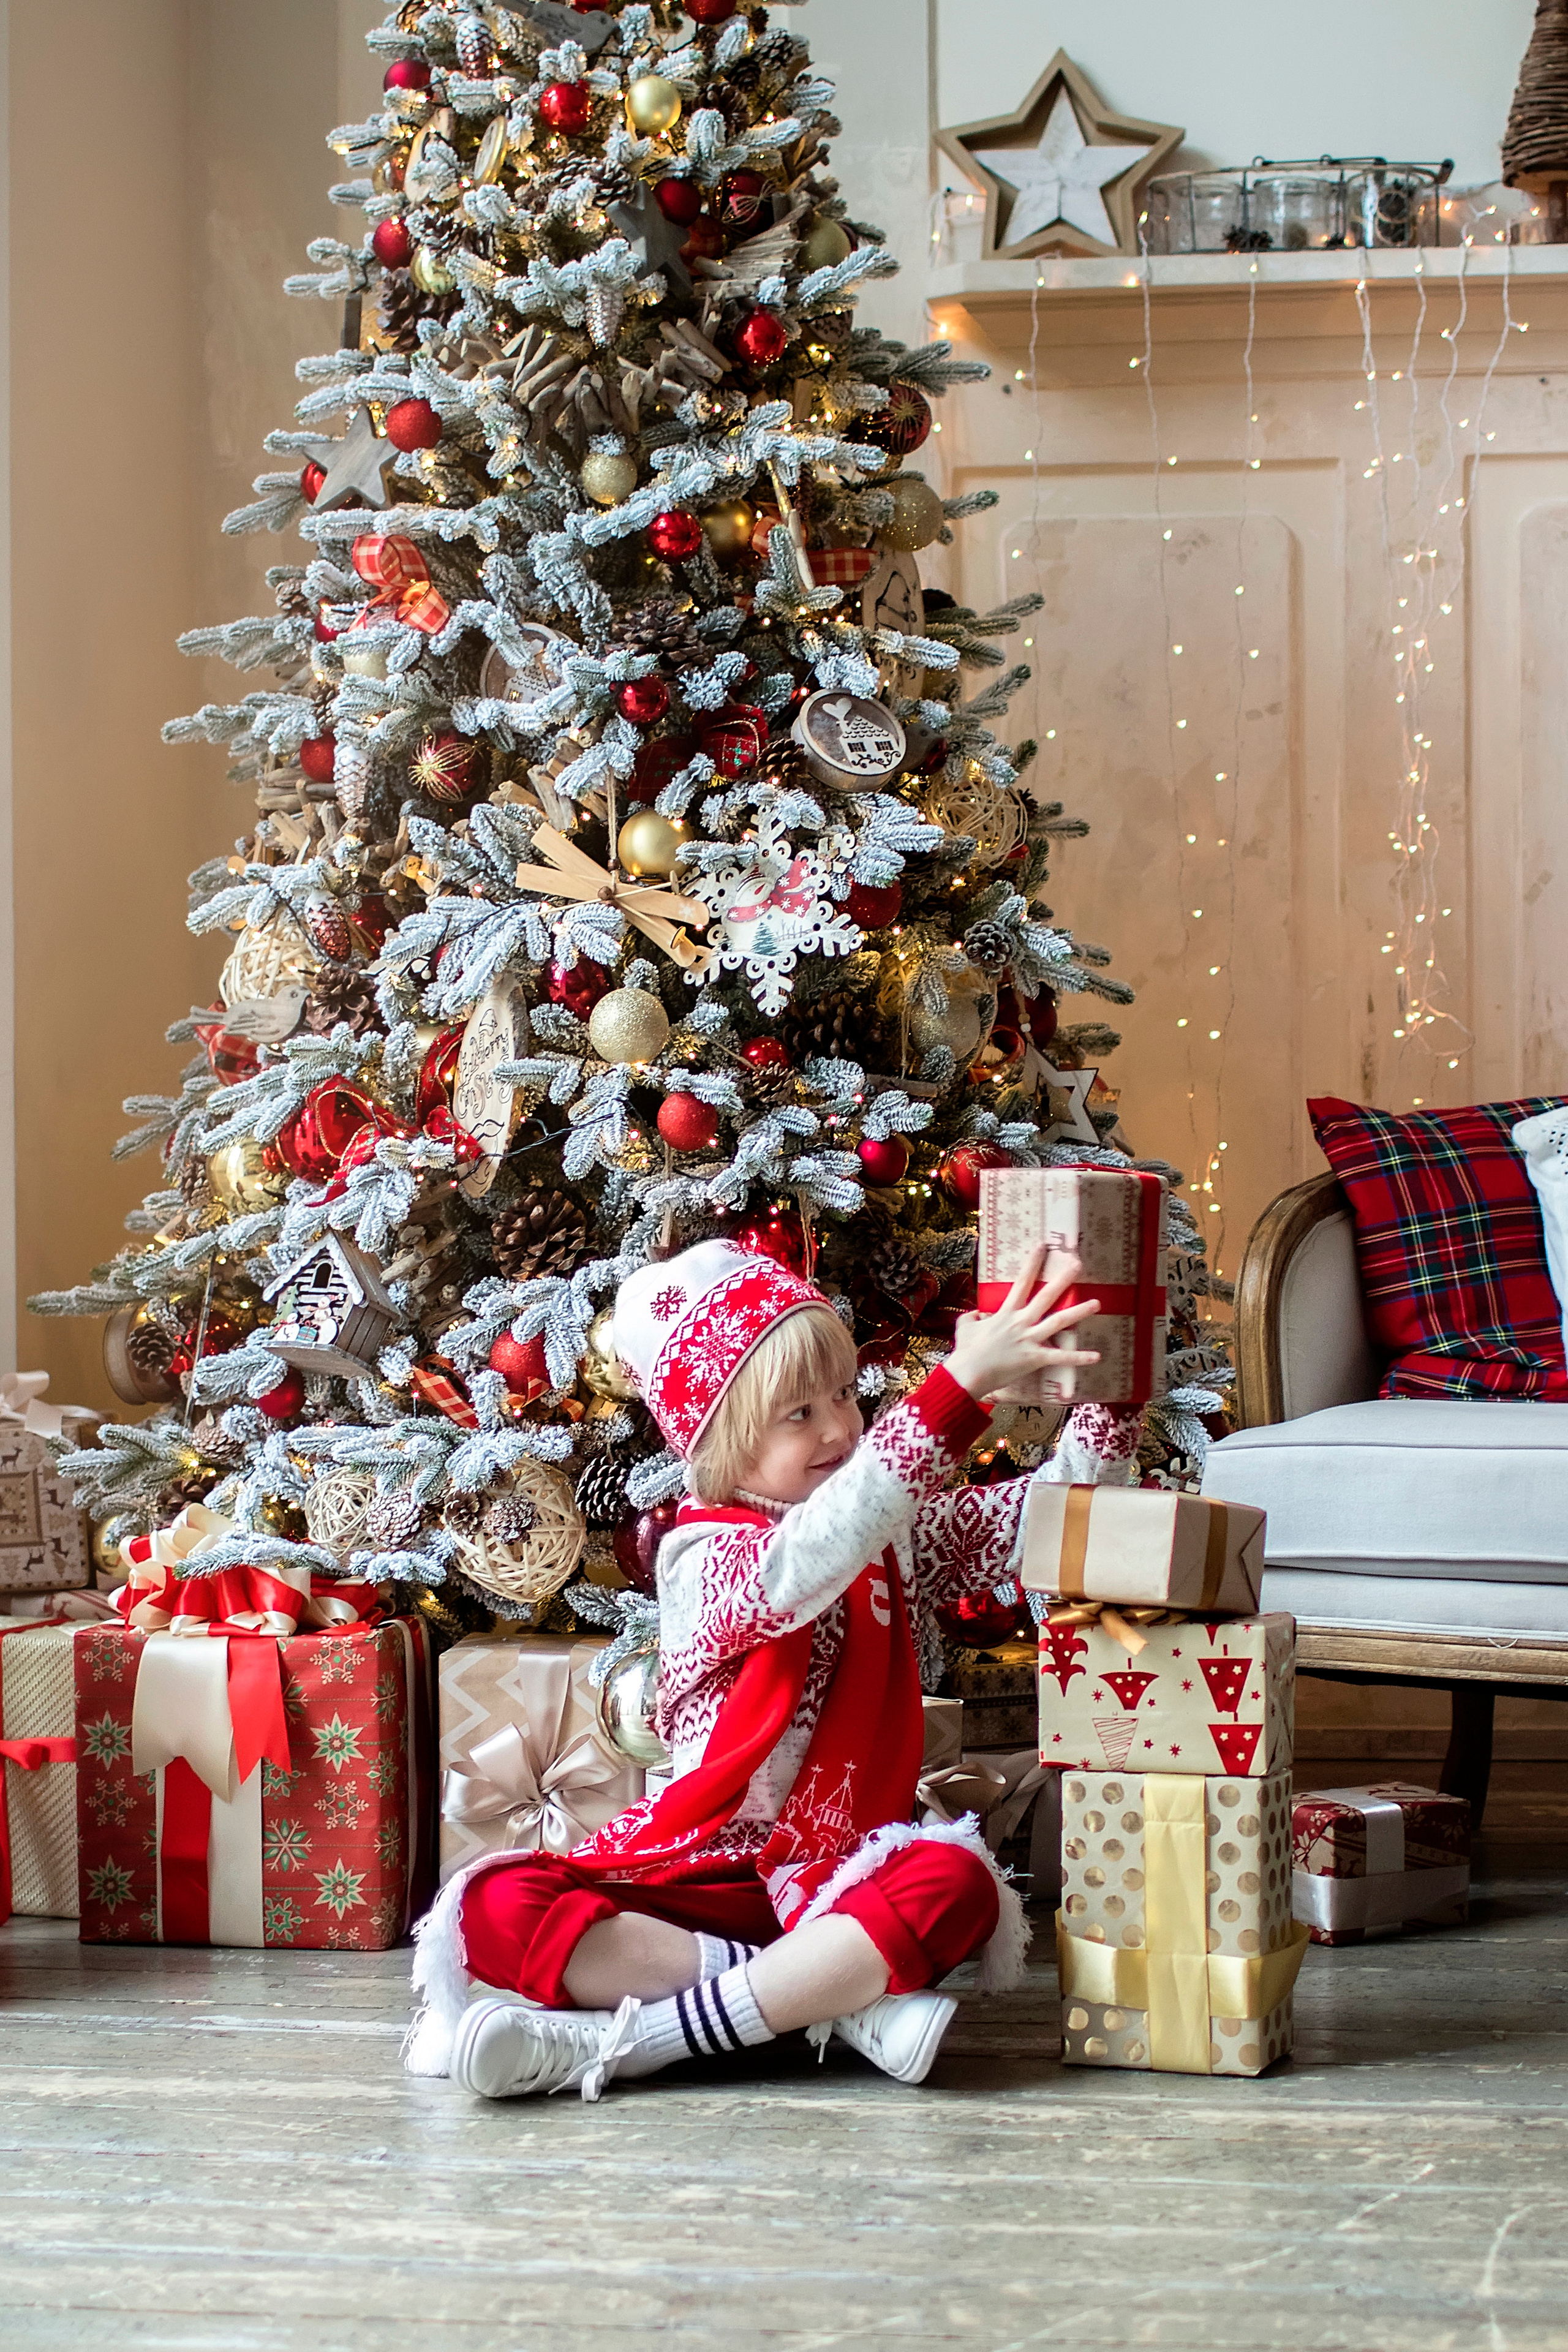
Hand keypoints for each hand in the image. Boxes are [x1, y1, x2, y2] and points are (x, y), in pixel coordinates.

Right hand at [946, 1246, 1099, 1404]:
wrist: (967, 1374)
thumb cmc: (965, 1351)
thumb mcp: (964, 1326)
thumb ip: (973, 1316)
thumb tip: (977, 1314)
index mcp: (1006, 1312)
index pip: (1022, 1281)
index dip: (1033, 1262)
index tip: (1043, 1245)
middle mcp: (1021, 1322)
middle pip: (1046, 1296)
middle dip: (1063, 1279)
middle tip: (1078, 1264)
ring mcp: (1029, 1339)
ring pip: (1059, 1322)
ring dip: (1079, 1312)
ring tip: (1097, 1303)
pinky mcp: (1034, 1358)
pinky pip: (1060, 1357)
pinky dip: (1078, 1358)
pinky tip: (1097, 1356)